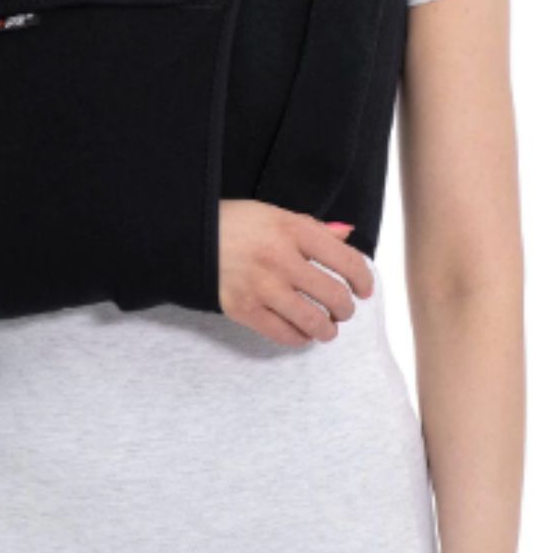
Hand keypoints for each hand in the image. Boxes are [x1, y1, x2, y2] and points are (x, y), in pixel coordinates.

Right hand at [217, 199, 373, 345]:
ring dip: (328, 329)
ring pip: (314, 321)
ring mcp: (262, 287)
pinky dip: (300, 338)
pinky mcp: (244, 309)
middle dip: (346, 308)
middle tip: (343, 310)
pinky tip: (302, 333)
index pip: (345, 260)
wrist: (188, 236)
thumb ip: (314, 227)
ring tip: (327, 327)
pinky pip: (284, 334)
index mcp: (292, 229)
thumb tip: (348, 234)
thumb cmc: (236, 223)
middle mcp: (280, 258)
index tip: (364, 288)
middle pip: (334, 295)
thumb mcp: (275, 214)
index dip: (363, 278)